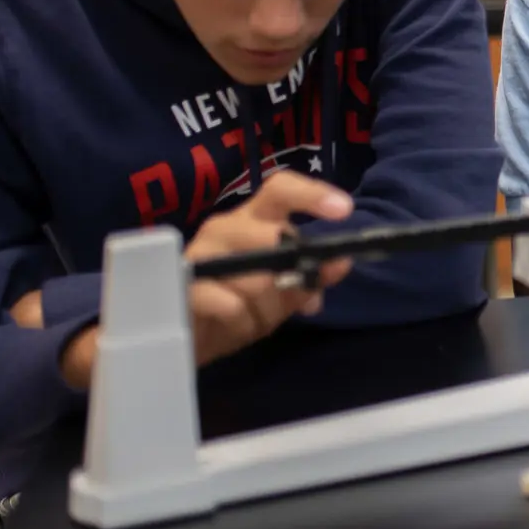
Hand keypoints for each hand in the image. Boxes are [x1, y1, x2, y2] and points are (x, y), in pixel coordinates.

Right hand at [181, 172, 355, 366]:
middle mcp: (225, 227)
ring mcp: (200, 254)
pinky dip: (243, 322)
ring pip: (257, 278)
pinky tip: (234, 326)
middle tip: (287, 300)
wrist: (190, 338)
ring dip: (266, 310)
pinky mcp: (184, 286)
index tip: (344, 209)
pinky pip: (232, 304)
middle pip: (273, 237)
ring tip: (254, 318)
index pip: (280, 190)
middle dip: (290, 279)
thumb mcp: (284, 294)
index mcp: (253, 220)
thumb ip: (312, 277)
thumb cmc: (239, 306)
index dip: (312, 195)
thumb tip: (340, 263)